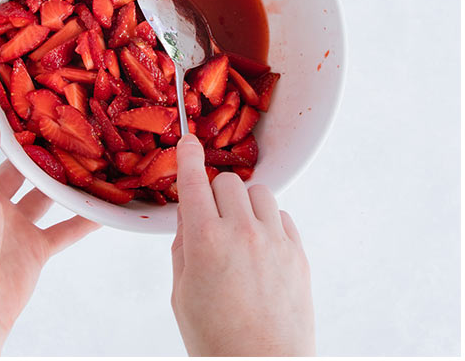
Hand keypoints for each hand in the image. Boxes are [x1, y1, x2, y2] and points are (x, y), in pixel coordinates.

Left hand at [0, 99, 98, 355]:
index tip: (3, 82)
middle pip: (16, 164)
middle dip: (35, 142)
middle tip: (61, 112)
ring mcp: (13, 225)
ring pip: (43, 193)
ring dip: (63, 177)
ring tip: (89, 150)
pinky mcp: (33, 250)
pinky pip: (63, 229)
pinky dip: (82, 219)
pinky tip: (104, 204)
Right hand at [171, 132, 314, 355]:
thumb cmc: (217, 340)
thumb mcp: (182, 292)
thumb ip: (183, 246)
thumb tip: (189, 215)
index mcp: (205, 240)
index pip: (193, 179)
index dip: (188, 155)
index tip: (188, 142)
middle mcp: (242, 233)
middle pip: (227, 182)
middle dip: (215, 192)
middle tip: (211, 215)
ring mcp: (275, 243)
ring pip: (259, 194)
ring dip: (245, 204)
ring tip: (239, 231)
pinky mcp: (299, 257)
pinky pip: (282, 218)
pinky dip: (269, 223)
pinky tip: (260, 247)